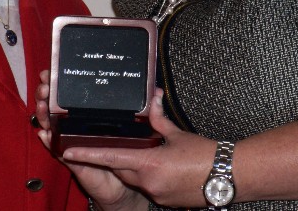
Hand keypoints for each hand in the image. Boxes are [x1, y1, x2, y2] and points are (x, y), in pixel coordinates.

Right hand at [35, 71, 146, 210]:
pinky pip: (57, 148)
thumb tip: (157, 92)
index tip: (50, 71)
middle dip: (48, 93)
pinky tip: (44, 133)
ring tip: (41, 103)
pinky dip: (49, 140)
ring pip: (53, 123)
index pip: (72, 93)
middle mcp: (78, 125)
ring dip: (44, 113)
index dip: (60, 82)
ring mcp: (73, 140)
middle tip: (45, 83)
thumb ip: (149, 112)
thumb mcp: (140, 129)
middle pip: (57, 104)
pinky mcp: (72, 158)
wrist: (123, 187)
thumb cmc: (129, 154)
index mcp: (92, 114)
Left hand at [62, 91, 216, 208]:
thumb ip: (159, 119)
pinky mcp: (165, 201)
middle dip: (117, 156)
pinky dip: (149, 175)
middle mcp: (149, 183)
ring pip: (135, 178)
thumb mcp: (177, 133)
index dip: (88, 153)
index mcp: (149, 164)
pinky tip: (163, 166)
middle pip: (121, 169)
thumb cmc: (204, 153)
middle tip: (112, 142)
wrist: (228, 177)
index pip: (111, 158)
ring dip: (136, 166)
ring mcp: (157, 195)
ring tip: (151, 151)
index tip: (68, 150)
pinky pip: (148, 187)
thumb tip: (152, 97)